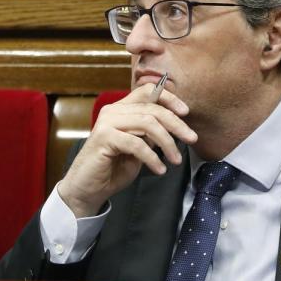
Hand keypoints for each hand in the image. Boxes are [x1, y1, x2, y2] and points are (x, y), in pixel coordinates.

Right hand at [57, 83, 196, 216]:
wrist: (88, 189)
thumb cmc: (112, 169)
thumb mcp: (139, 148)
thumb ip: (151, 134)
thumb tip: (174, 126)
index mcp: (121, 110)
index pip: (147, 91)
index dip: (169, 98)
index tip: (186, 113)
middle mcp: (113, 111)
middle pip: (152, 108)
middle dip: (177, 124)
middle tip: (191, 139)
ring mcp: (107, 123)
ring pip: (148, 123)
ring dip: (167, 143)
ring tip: (175, 160)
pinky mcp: (104, 138)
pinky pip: (136, 143)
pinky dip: (152, 157)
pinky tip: (159, 169)